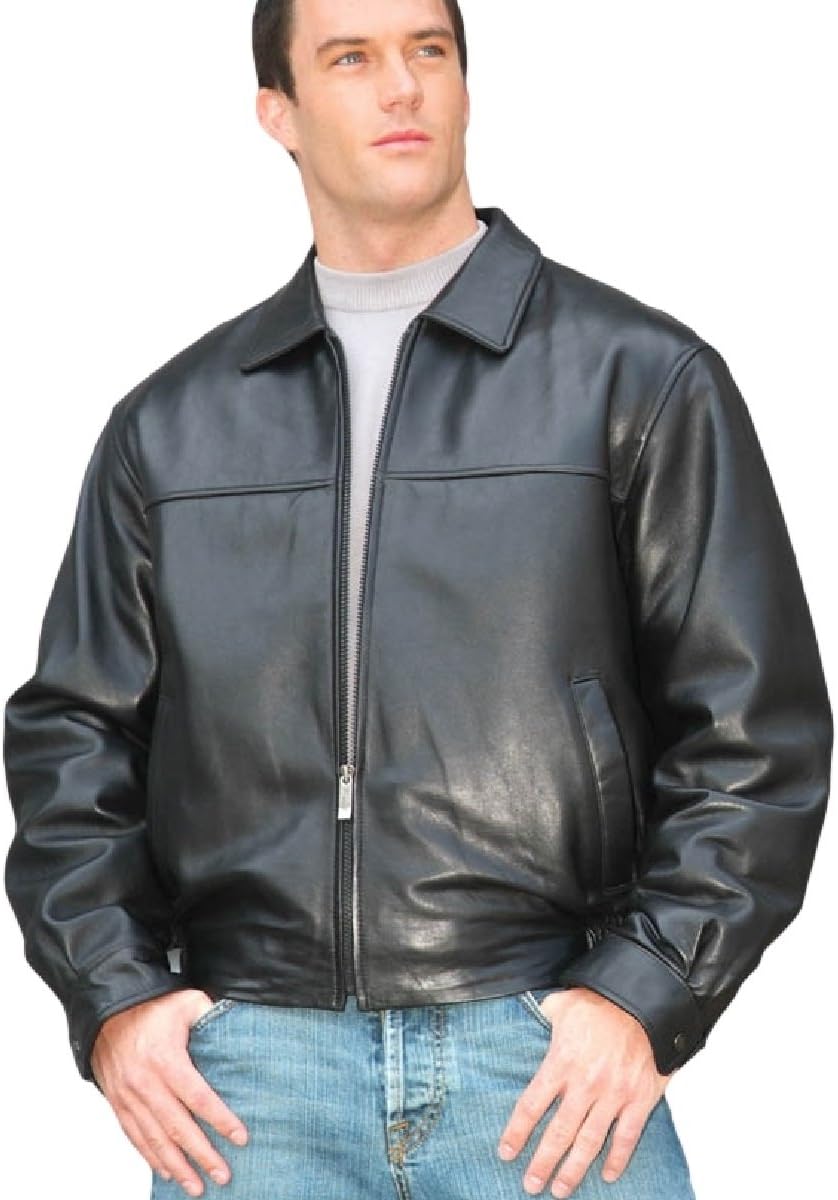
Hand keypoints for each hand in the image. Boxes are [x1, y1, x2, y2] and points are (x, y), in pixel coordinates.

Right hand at [90, 988, 248, 1195]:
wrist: (108, 1010)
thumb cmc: (151, 1006)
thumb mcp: (187, 1002)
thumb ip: (213, 1015)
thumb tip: (239, 1025)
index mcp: (166, 1059)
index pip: (198, 1097)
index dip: (220, 1120)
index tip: (240, 1138)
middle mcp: (145, 1083)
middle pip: (177, 1127)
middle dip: (202, 1154)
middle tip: (223, 1175)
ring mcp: (129, 1097)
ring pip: (155, 1139)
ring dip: (177, 1166)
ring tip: (197, 1186)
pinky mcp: (118, 1103)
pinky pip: (135, 1137)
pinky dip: (151, 1158)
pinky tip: (167, 1171)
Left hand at [497, 986, 673, 1196]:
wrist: (644, 1000)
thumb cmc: (601, 1000)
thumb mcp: (563, 1004)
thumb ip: (546, 1015)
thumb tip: (535, 1012)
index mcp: (561, 1062)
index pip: (532, 1105)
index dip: (517, 1132)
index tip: (506, 1153)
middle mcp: (585, 1084)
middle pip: (558, 1133)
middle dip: (543, 1163)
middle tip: (531, 1185)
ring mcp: (613, 1095)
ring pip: (590, 1142)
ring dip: (573, 1170)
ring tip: (560, 1190)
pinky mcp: (639, 1099)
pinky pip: (627, 1137)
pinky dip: (617, 1159)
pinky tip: (607, 1175)